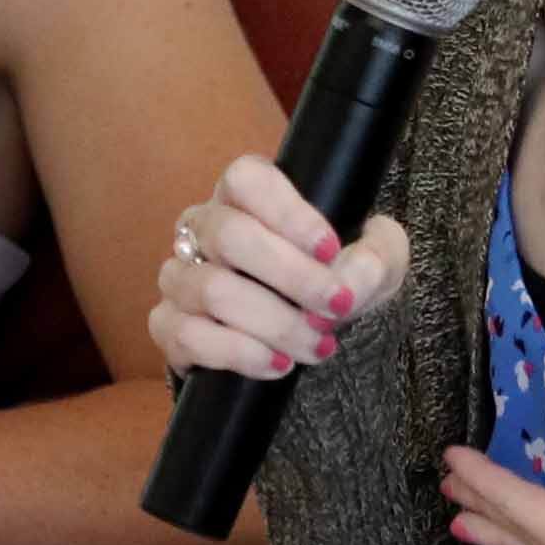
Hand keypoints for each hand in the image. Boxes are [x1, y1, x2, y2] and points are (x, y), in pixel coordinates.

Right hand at [154, 153, 412, 381]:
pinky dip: (240, 354)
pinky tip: (279, 364)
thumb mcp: (375, 264)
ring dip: (275, 324)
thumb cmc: (335, 283)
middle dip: (292, 276)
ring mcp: (180, 276)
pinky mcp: (168, 326)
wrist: (308, 340)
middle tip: (336, 306)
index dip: (288, 213)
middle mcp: (203, 228)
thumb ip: (375, 258)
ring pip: (211, 290)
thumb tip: (346, 282)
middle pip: (229, 235)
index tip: (331, 250)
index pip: (246, 180)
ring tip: (318, 346)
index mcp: (246, 197)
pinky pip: (189, 336)